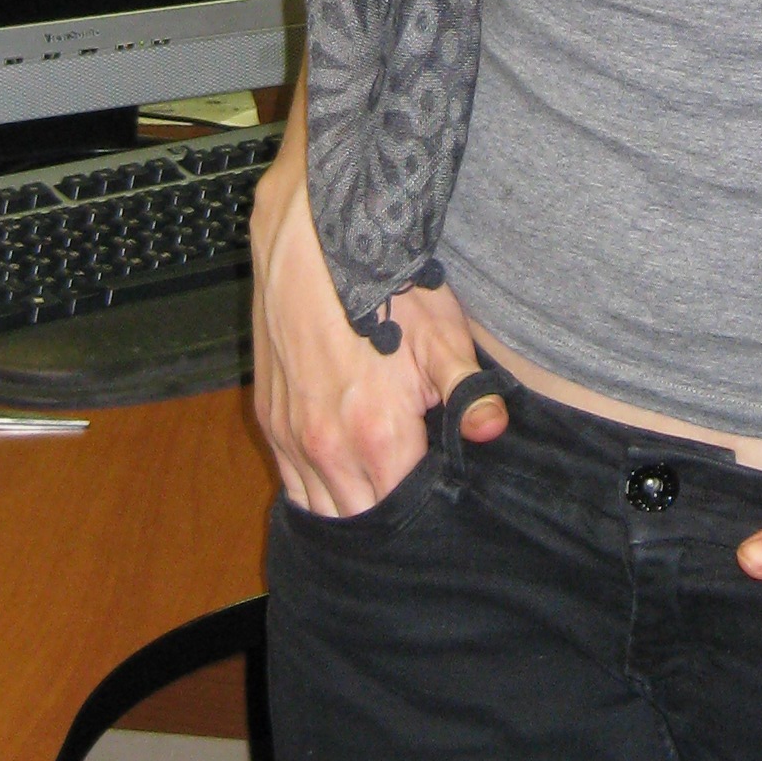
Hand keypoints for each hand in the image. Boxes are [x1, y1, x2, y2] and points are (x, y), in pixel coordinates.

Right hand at [249, 87, 507, 514]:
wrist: (311, 240)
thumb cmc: (383, 283)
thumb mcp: (442, 333)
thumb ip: (466, 392)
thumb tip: (491, 429)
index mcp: (377, 435)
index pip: (402, 511)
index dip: (424, 510)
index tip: (442, 502)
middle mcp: (327, 447)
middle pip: (361, 520)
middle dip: (388, 518)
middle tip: (415, 502)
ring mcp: (292, 436)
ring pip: (321, 509)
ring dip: (349, 510)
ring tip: (379, 497)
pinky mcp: (270, 420)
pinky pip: (291, 482)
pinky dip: (315, 490)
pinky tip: (339, 481)